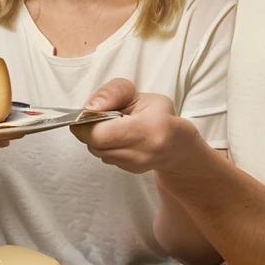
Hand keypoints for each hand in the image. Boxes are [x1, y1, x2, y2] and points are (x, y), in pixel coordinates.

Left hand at [70, 78, 194, 173]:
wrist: (177, 144)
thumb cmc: (157, 114)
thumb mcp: (138, 94)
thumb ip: (112, 93)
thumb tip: (90, 107)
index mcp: (150, 127)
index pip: (100, 133)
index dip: (87, 122)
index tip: (90, 112)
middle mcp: (145, 151)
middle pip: (96, 144)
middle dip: (89, 129)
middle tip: (97, 118)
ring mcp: (138, 165)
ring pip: (97, 151)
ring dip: (96, 138)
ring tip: (112, 127)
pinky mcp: (132, 171)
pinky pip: (106, 157)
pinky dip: (105, 147)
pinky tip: (119, 138)